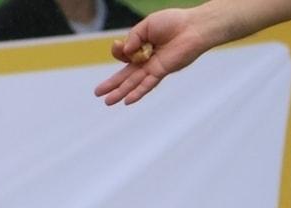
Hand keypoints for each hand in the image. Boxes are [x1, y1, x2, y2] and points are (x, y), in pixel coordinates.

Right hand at [94, 10, 216, 105]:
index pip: (124, 55)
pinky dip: (138, 92)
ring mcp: (154, 67)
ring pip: (134, 82)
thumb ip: (133, 37)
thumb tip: (124, 52)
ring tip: (108, 102)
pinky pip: (148, 84)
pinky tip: (128, 101)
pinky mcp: (162, 71)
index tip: (119, 46)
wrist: (192, 28)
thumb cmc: (172, 23)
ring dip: (120, 92)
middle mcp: (147, 60)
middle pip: (126, 75)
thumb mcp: (146, 26)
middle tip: (98, 93)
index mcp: (142, 47)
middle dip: (112, 84)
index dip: (118, 51)